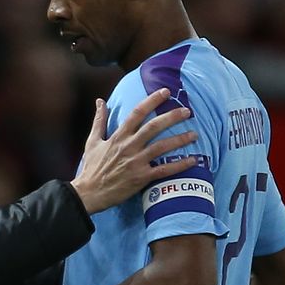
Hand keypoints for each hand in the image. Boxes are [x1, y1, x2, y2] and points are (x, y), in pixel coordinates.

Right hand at [71, 88, 197, 213]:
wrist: (89, 192)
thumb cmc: (91, 167)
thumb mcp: (92, 141)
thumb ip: (99, 120)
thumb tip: (100, 101)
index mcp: (118, 136)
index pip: (137, 113)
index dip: (152, 100)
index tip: (165, 92)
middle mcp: (129, 146)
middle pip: (154, 127)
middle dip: (172, 117)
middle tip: (187, 111)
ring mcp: (136, 162)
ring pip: (162, 147)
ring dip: (179, 140)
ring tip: (194, 134)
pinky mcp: (141, 177)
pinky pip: (164, 170)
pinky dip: (179, 165)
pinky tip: (193, 160)